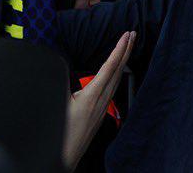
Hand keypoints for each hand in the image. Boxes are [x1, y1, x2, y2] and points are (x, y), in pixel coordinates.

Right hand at [63, 31, 135, 169]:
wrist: (65, 159)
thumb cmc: (61, 135)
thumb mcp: (59, 103)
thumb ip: (63, 81)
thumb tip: (62, 65)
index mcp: (92, 96)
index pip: (110, 66)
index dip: (119, 48)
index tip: (126, 35)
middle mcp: (101, 101)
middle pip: (118, 71)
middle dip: (126, 50)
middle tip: (133, 34)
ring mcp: (102, 108)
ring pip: (116, 79)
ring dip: (123, 61)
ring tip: (127, 47)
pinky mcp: (100, 113)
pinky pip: (112, 88)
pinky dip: (116, 74)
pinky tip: (116, 72)